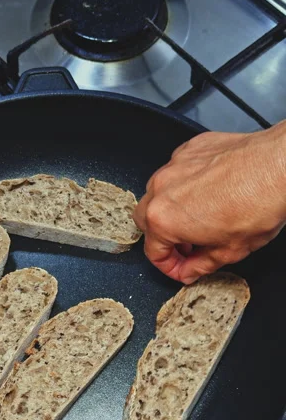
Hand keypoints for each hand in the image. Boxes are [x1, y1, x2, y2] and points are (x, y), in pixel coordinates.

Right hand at [134, 123, 285, 283]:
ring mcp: (174, 165)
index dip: (169, 267)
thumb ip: (201, 265)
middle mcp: (162, 189)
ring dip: (171, 209)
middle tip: (187, 246)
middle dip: (162, 237)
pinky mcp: (190, 149)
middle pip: (146, 220)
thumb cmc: (258, 204)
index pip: (153, 252)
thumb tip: (190, 270)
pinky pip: (176, 171)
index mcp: (164, 220)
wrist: (278, 166)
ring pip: (158, 192)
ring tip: (198, 218)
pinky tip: (209, 192)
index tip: (182, 269)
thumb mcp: (230, 251)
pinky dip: (186, 185)